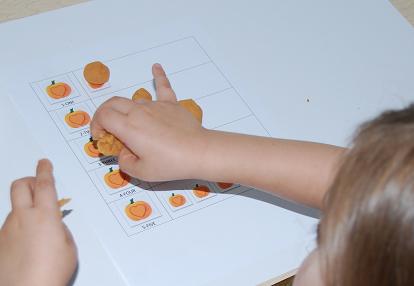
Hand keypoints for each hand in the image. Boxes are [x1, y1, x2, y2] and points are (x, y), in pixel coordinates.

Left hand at [0, 159, 76, 285]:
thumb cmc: (50, 272)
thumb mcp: (68, 247)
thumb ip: (61, 230)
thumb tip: (54, 225)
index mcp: (44, 215)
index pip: (44, 184)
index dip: (45, 170)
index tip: (44, 163)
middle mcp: (23, 217)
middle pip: (19, 186)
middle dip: (29, 180)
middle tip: (38, 184)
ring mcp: (8, 229)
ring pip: (15, 207)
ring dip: (26, 207)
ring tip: (39, 229)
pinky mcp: (0, 242)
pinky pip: (11, 226)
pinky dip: (20, 226)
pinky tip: (29, 244)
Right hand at [91, 63, 208, 180]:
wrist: (198, 153)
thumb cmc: (172, 163)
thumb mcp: (141, 171)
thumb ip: (125, 162)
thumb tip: (124, 153)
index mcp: (128, 127)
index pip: (102, 116)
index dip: (96, 126)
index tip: (101, 137)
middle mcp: (139, 112)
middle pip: (113, 103)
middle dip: (105, 114)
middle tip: (108, 129)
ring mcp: (156, 106)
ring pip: (133, 101)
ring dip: (126, 110)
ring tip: (131, 125)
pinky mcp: (172, 104)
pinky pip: (164, 87)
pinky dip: (159, 77)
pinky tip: (156, 67)